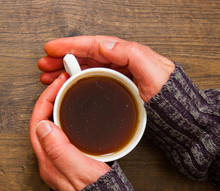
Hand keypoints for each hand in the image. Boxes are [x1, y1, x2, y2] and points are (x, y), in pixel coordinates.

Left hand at [29, 73, 110, 190]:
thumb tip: (43, 125)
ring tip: (68, 91)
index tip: (60, 84)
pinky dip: (65, 115)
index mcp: (47, 159)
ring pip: (51, 124)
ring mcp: (57, 157)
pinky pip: (61, 130)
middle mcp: (49, 158)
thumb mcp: (79, 170)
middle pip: (42, 120)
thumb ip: (59, 149)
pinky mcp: (68, 156)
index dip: (47, 99)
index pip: (38, 121)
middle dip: (50, 98)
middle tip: (64, 82)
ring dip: (57, 105)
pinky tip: (75, 111)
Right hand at [38, 36, 174, 101]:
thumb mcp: (155, 71)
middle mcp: (118, 63)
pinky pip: (87, 80)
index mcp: (126, 54)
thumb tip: (105, 45)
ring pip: (82, 68)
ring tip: (47, 75)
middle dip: (61, 58)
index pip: (93, 45)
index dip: (70, 45)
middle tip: (44, 64)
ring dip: (63, 70)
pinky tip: (64, 86)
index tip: (52, 48)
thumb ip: (132, 54)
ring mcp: (114, 76)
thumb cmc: (168, 95)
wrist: (177, 115)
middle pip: (83, 56)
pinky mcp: (112, 89)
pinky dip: (73, 81)